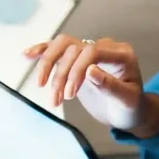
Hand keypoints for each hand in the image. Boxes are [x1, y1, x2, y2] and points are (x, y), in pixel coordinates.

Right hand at [24, 35, 158, 135]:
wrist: (127, 112)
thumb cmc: (131, 108)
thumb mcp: (126, 101)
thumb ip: (111, 86)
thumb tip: (90, 71)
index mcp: (121, 54)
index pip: (92, 51)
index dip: (77, 70)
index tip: (69, 94)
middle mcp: (105, 47)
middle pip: (74, 48)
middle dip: (62, 74)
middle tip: (57, 99)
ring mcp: (89, 51)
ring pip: (62, 46)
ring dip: (49, 65)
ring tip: (41, 86)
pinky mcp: (77, 59)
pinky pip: (58, 49)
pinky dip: (43, 51)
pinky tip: (27, 55)